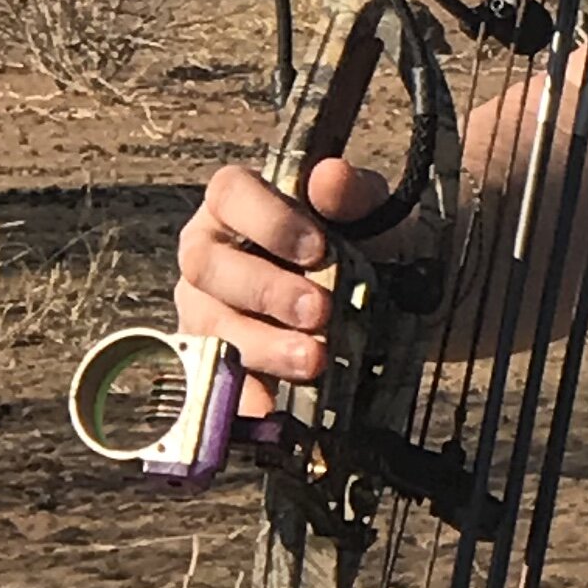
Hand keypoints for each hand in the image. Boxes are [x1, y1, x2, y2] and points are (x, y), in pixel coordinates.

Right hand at [173, 156, 393, 415]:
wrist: (383, 301)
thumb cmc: (360, 243)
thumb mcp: (369, 215)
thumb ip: (352, 195)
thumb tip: (331, 178)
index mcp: (236, 203)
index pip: (229, 194)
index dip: (267, 219)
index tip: (317, 248)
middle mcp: (208, 252)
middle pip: (209, 265)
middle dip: (265, 290)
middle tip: (319, 311)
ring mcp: (205, 308)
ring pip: (210, 325)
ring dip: (261, 345)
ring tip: (313, 360)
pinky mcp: (214, 359)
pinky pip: (214, 380)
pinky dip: (243, 395)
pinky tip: (270, 408)